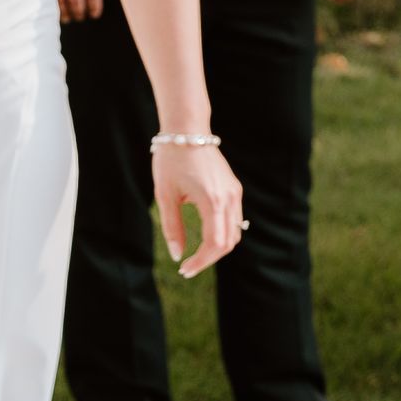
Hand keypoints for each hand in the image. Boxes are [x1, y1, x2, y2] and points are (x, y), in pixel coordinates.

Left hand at [154, 139, 244, 279]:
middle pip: (228, 243)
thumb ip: (172, 228)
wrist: (186, 131)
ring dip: (217, 247)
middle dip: (209, 258)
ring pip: (234, 233)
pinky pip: (234, 219)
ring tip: (196, 254)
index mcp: (212, 201)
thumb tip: (178, 255)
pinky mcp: (234, 188)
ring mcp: (234, 193)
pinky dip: (223, 233)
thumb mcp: (165, 196)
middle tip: (188, 266)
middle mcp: (229, 198)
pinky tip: (206, 236)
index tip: (184, 269)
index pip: (215, 244)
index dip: (201, 262)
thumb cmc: (170, 160)